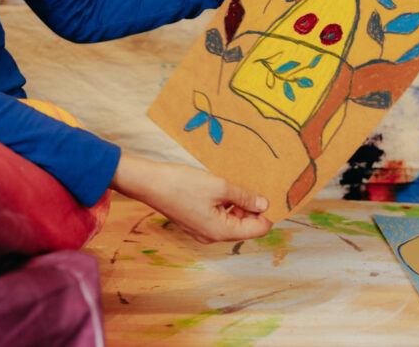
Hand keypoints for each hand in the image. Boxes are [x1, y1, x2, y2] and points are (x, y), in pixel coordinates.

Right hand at [111, 153, 271, 242]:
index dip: (266, 213)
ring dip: (236, 205)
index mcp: (221, 231)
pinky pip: (217, 218)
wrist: (149, 183)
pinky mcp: (194, 223)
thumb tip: (264, 205)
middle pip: (244, 227)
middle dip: (251, 208)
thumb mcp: (219, 186)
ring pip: (230, 222)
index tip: (269, 193)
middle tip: (250, 185)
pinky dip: (223, 205)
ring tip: (233, 184)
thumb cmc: (183, 184)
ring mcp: (202, 231)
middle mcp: (213, 236)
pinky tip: (220, 188)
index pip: (257, 229)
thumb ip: (244, 197)